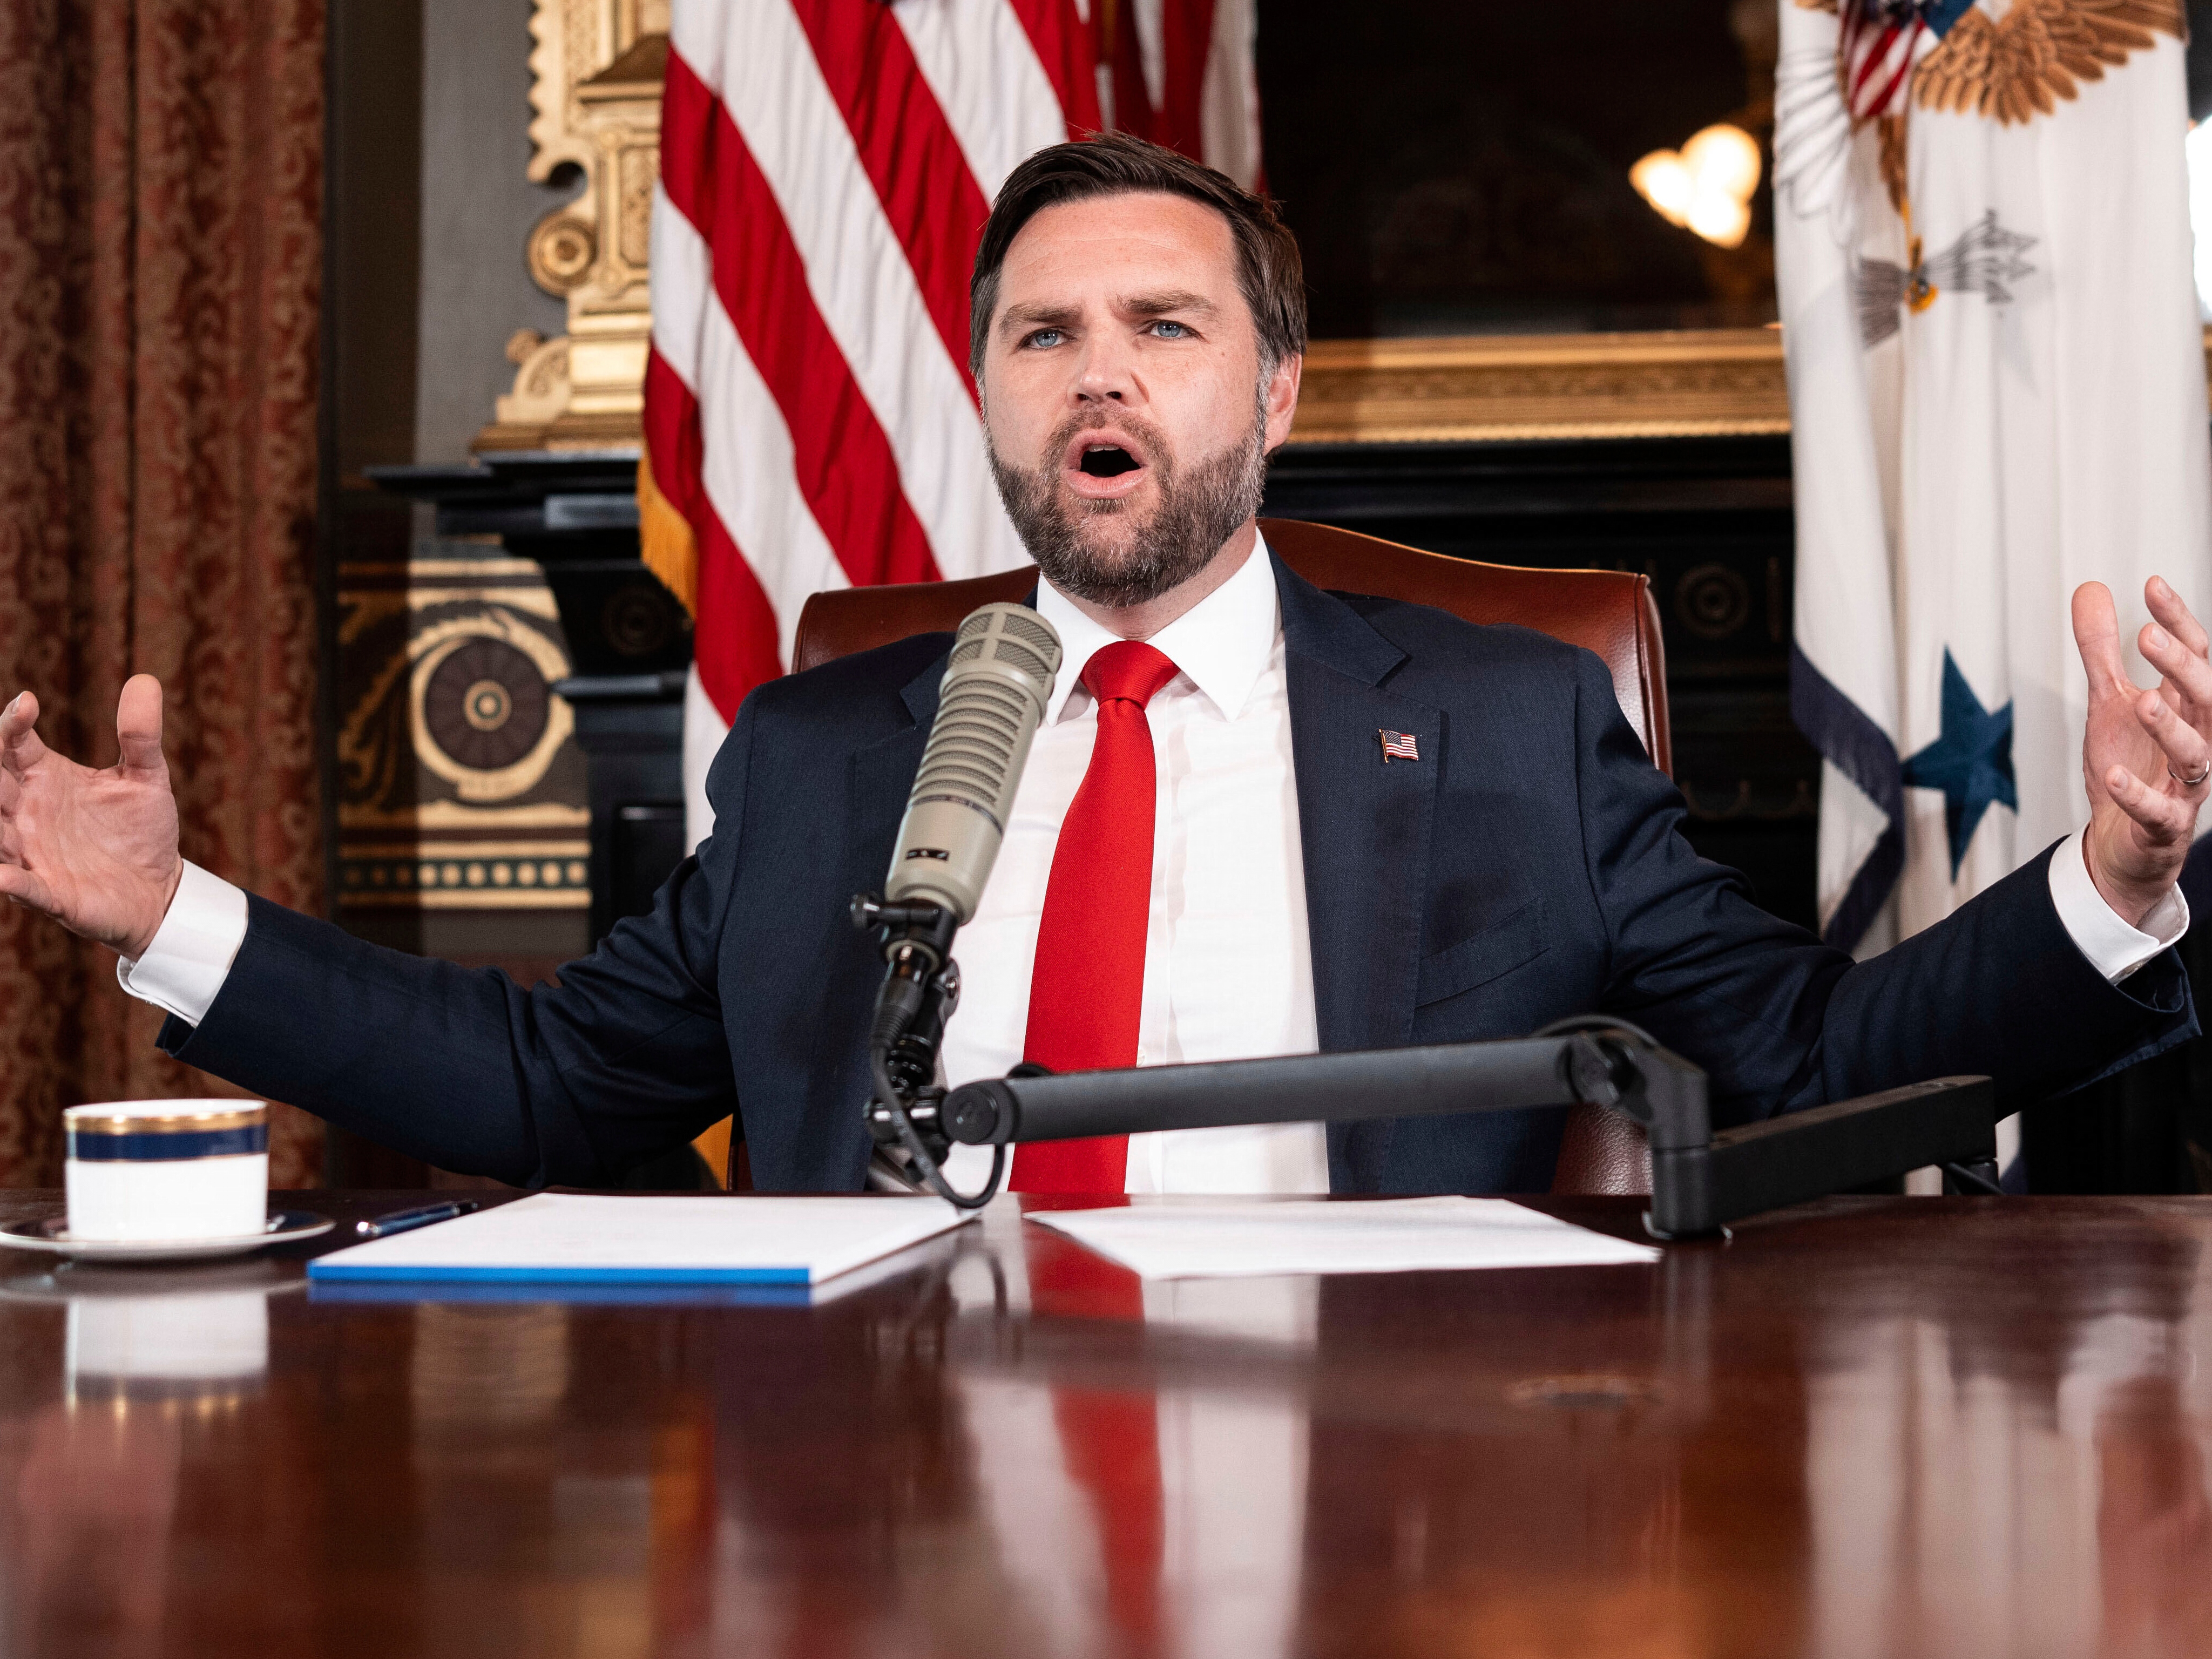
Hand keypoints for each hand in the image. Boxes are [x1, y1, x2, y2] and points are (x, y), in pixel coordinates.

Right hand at [0, 675, 181, 958]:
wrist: (159, 888)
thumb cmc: (142, 830)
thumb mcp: (147, 777)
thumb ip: (140, 735)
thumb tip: (145, 681)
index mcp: (43, 777)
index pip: (12, 743)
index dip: (12, 722)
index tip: (29, 704)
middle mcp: (26, 811)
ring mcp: (31, 852)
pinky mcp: (48, 892)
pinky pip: (20, 885)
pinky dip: (8, 879)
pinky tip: (4, 875)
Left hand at [2075, 577, 2211, 927]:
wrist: (2122, 841)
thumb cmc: (2127, 763)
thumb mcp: (2108, 701)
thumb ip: (2101, 651)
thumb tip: (2091, 590)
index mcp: (2186, 708)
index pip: (2197, 657)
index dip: (2179, 620)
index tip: (2151, 584)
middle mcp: (2195, 742)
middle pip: (2207, 699)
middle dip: (2183, 667)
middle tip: (2148, 635)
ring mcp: (2183, 786)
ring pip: (2194, 754)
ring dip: (2171, 727)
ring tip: (2142, 701)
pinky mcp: (2163, 825)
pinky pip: (2158, 811)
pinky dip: (2138, 795)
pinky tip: (2113, 776)